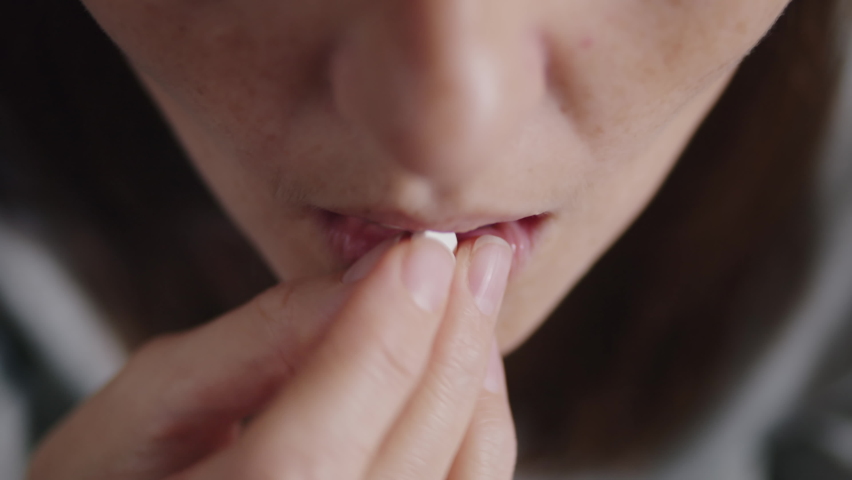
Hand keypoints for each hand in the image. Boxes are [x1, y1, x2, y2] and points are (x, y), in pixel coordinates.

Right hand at [28, 234, 516, 479]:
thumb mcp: (145, 406)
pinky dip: (478, 426)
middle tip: (472, 255)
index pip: (312, 451)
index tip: (421, 252)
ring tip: (478, 291)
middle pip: (403, 463)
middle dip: (446, 344)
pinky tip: (467, 359)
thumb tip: (361, 282)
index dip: (379, 343)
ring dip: (474, 379)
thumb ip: (252, 346)